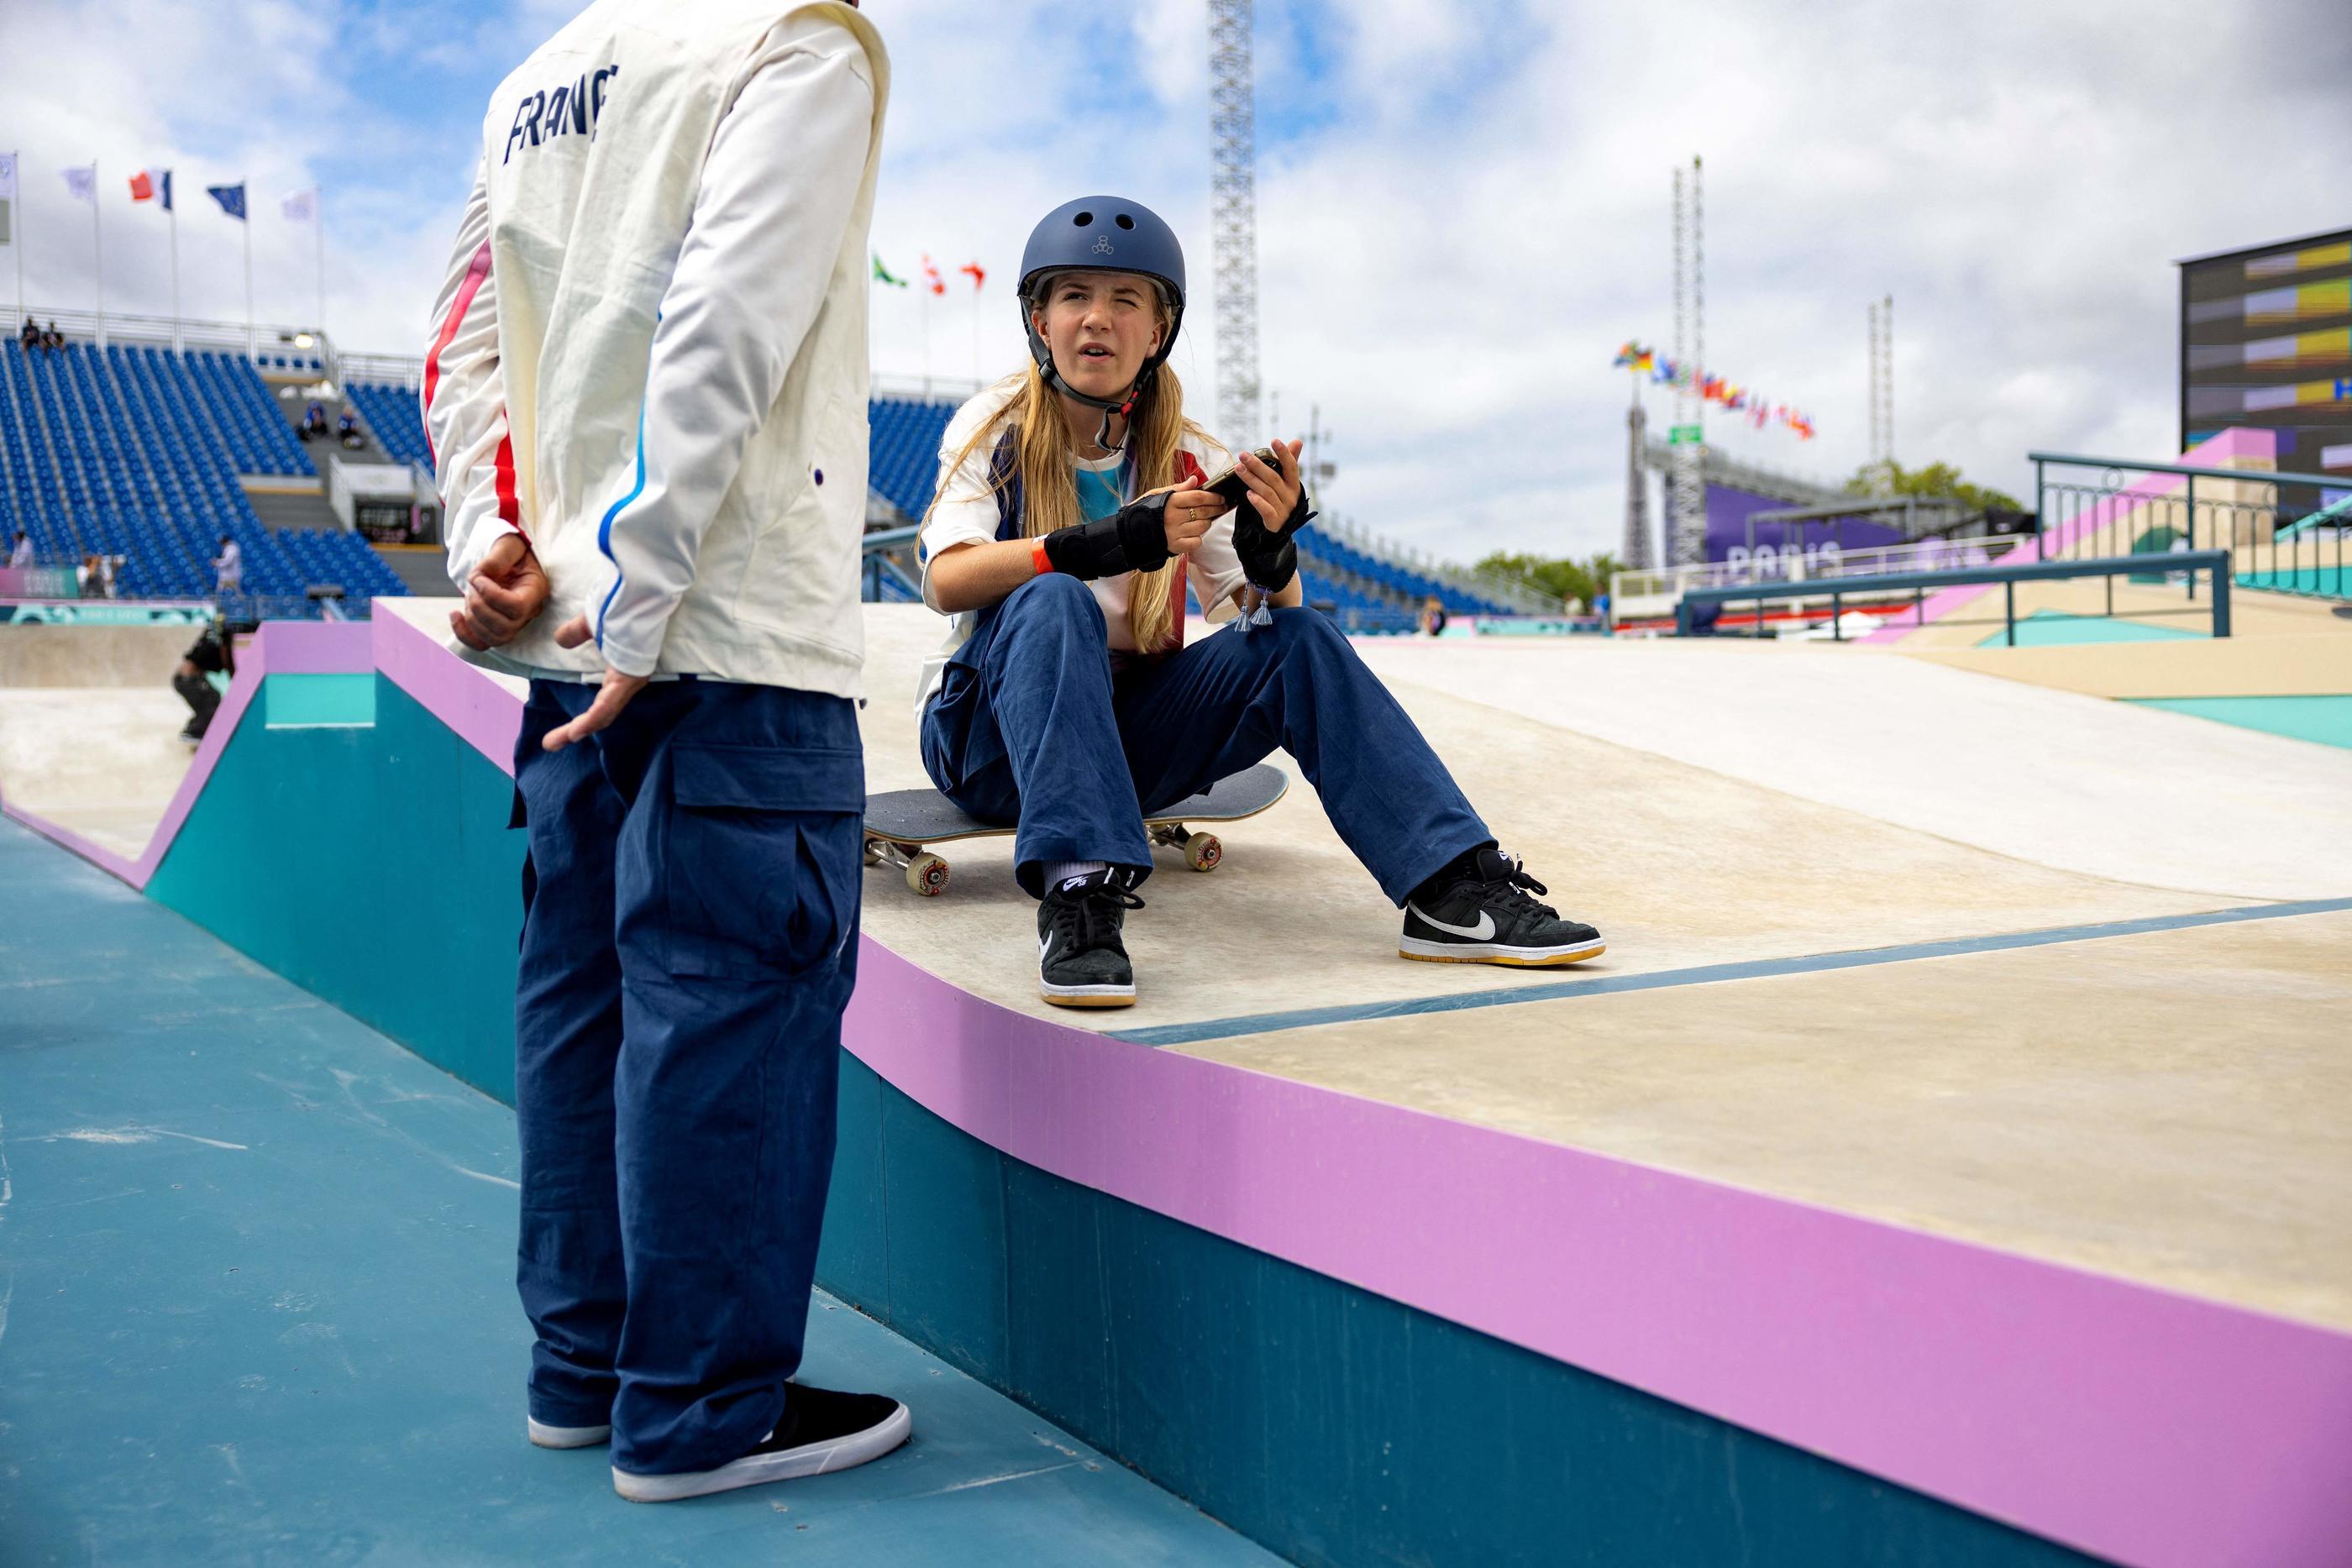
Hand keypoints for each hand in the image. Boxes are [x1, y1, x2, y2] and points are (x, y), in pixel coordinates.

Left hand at [450, 533, 549, 650]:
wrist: (509, 559)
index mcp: (535, 590)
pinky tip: (454, 614)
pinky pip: (482, 644)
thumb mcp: (508, 545)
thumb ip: (498, 558)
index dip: (491, 595)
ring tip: (469, 593)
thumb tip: (482, 575)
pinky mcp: (497, 628)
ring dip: (472, 617)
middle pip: (504, 627)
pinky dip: (463, 634)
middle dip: (478, 606)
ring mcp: (514, 623)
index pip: (516, 607)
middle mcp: (528, 612)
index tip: (478, 577)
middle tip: (472, 584)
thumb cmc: (512, 551)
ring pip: (493, 638)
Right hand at [540, 614, 650, 751]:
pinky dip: (591, 720)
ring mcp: (630, 681)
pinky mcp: (629, 679)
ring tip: (555, 742)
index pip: (602, 702)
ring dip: (577, 730)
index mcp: (621, 670)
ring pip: (603, 715)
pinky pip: (608, 705)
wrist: (637, 592)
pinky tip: (575, 732)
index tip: (565, 730)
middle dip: (574, 730)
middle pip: (601, 714)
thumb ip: (577, 633)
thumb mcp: (591, 623)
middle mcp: (628, 681)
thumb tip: (560, 640)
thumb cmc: (620, 603)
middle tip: (551, 743)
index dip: (583, 717)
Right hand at [1139, 483, 1226, 557]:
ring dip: (1207, 523)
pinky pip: (1196, 543)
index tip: (1221, 497)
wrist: (1129, 533)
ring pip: (1202, 527)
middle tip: (1222, 507)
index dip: (1213, 497)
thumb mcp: (1157, 494)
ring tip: (1205, 520)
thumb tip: (1195, 480)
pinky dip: (1198, 538)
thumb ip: (1178, 488)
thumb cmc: (1145, 511)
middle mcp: (1173, 517)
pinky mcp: (1174, 547)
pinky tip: (1193, 534)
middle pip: (1204, 512)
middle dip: (1217, 508)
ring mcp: (1174, 533)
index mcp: (1170, 501)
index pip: (1198, 497)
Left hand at [1237, 440, 1304, 532]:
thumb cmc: (1280, 500)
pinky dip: (1258, 502)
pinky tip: (1248, 494)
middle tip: (1243, 455)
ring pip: (1266, 492)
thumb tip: (1298, 441)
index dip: (1284, 454)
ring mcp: (1283, 510)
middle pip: (1273, 478)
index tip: (1274, 440)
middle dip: (1257, 465)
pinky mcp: (1275, 522)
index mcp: (1293, 485)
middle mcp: (1290, 497)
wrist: (1278, 530)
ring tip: (1238, 469)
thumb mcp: (1285, 483)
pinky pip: (1266, 511)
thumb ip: (1289, 463)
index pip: (1291, 467)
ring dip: (1251, 479)